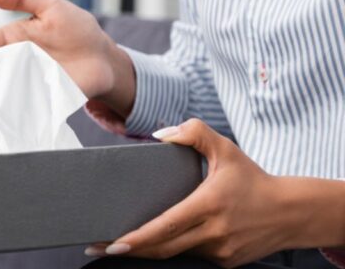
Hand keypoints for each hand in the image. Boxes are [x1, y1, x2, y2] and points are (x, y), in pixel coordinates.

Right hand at [0, 0, 135, 115]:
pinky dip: (15, 102)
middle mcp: (16, 61)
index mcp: (14, 39)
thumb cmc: (75, 28)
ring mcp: (28, 80)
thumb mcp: (49, 5)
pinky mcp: (42, 98)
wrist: (104, 58)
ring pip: (3, 83)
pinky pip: (25, 100)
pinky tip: (8, 102)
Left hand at [84, 118, 333, 266]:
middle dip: (128, 249)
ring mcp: (220, 251)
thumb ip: (193, 132)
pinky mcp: (226, 262)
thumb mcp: (225, 148)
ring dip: (148, 249)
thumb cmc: (252, 178)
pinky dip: (174, 247)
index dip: (137, 238)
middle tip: (97, 245)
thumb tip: (159, 135)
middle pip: (163, 247)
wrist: (291, 212)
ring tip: (119, 243)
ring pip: (175, 252)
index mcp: (209, 205)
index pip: (166, 226)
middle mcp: (214, 232)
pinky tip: (157, 241)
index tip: (112, 243)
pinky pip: (192, 254)